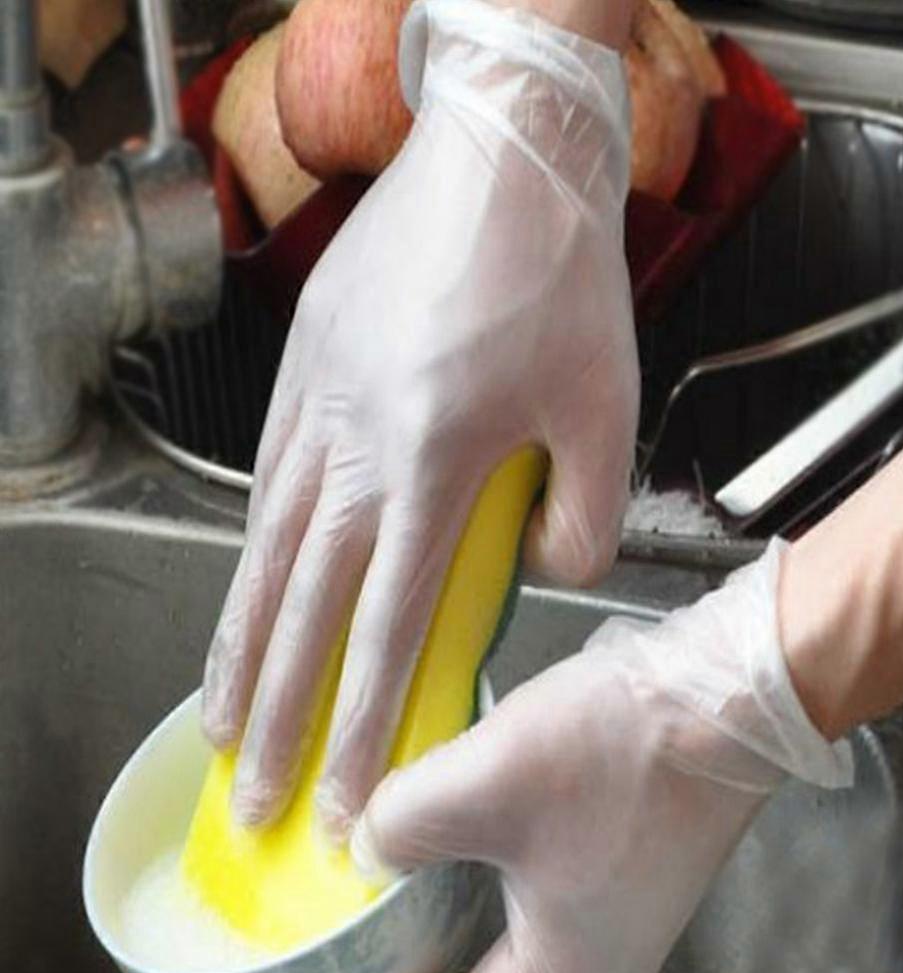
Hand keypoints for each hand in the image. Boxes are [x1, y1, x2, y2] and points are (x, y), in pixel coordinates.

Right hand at [201, 0, 638, 836]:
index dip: (360, 730)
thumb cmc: (558, 277)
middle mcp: (354, 448)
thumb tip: (539, 569)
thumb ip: (581, 517)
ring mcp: (316, 407)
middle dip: (275, 718)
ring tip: (220, 715)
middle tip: (250, 793)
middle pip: (300, 613)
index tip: (342, 803)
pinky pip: (265, 483)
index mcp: (430, 467)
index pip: (385, 633)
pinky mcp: (301, 370)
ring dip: (240, 645)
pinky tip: (248, 588)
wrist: (505, 162)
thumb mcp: (605, 409)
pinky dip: (250, 553)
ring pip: (262, 553)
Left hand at [351, 541, 852, 972]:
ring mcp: (603, 913)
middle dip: (404, 948)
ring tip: (379, 874)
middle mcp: (587, 967)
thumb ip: (402, 826)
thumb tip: (363, 847)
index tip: (335, 961)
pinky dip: (471, 869)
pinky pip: (519, 888)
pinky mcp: (609, 862)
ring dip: (435, 906)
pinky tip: (439, 826)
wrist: (725, 692)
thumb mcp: (487, 784)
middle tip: (346, 915)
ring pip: (491, 933)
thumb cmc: (626, 751)